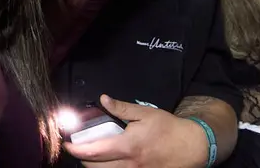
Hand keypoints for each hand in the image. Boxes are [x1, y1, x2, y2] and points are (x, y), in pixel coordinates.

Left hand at [65, 95, 208, 167]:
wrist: (193, 146)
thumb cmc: (168, 128)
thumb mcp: (145, 114)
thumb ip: (121, 108)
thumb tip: (102, 99)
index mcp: (128, 146)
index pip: (93, 152)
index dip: (76, 150)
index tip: (66, 144)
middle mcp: (130, 165)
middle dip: (82, 160)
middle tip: (78, 150)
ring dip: (95, 167)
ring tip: (91, 157)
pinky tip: (107, 164)